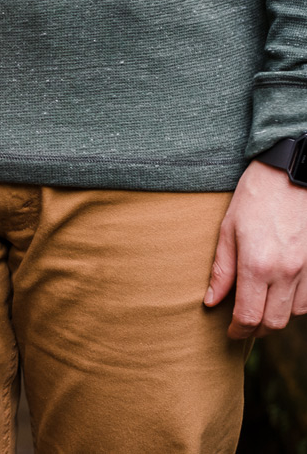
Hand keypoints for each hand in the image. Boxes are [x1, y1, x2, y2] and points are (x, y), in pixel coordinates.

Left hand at [206, 160, 306, 338]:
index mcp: (258, 265)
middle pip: (274, 322)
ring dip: (276, 316)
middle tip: (242, 324)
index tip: (230, 332)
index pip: (249, 316)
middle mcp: (287, 272)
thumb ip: (221, 270)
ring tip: (260, 305)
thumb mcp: (227, 230)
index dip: (238, 331)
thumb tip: (211, 302)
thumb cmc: (254, 198)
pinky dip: (295, 303)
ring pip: (295, 313)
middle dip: (257, 329)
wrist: (291, 174)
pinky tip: (280, 293)